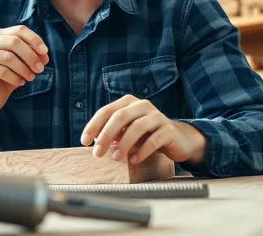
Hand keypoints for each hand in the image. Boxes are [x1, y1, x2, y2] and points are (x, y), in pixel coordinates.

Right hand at [0, 26, 49, 127]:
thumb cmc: (9, 75)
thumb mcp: (23, 62)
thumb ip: (33, 55)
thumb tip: (44, 55)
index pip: (19, 30)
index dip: (34, 40)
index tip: (45, 53)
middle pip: (14, 42)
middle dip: (31, 56)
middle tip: (40, 69)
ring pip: (8, 57)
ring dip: (24, 69)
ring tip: (31, 77)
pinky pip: (2, 71)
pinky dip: (15, 78)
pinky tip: (21, 83)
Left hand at [80, 95, 206, 164]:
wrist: (177, 139)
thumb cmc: (146, 135)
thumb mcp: (126, 132)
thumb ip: (112, 133)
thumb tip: (93, 142)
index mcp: (128, 103)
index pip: (106, 111)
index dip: (93, 125)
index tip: (84, 141)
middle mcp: (142, 105)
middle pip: (120, 116)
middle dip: (106, 135)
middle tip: (97, 153)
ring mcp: (157, 116)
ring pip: (137, 127)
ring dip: (124, 144)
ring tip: (115, 158)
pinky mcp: (169, 130)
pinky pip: (154, 139)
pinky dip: (142, 151)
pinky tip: (134, 160)